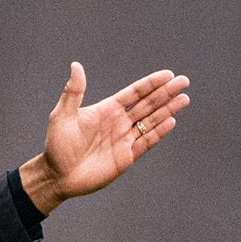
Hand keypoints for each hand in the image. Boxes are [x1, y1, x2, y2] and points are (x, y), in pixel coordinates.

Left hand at [19, 62, 190, 214]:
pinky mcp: (126, 157)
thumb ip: (73, 91)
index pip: (134, 93)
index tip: (168, 75)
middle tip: (184, 82)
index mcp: (107, 109)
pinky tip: (171, 121)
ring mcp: (124, 139)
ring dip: (168, 110)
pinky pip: (146, 142)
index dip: (151, 83)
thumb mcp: (62, 115)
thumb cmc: (57, 145)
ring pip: (151, 121)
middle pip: (148, 104)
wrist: (56, 176)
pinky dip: (158, 132)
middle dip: (166, 93)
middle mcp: (119, 122)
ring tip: (184, 99)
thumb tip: (76, 65)